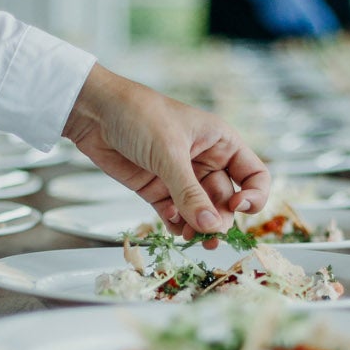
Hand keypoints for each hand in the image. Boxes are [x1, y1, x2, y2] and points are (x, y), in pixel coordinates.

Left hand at [63, 66, 269, 242]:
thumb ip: (190, 193)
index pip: (254, 175)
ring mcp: (181, 177)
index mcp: (220, 142)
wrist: (95, 112)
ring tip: (191, 238)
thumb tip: (211, 227)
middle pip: (226, 200)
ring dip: (199, 228)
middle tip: (208, 234)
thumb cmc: (139, 115)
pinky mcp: (157, 189)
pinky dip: (177, 224)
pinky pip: (175, 214)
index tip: (238, 208)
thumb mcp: (170, 153)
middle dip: (220, 219)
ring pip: (201, 212)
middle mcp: (205, 161)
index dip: (254, 196)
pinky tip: (172, 225)